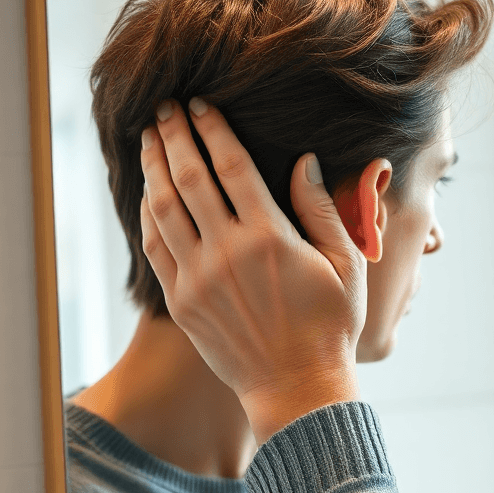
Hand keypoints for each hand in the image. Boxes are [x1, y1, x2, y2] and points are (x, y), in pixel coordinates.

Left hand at [139, 97, 365, 441]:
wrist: (297, 388)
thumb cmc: (331, 325)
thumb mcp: (345, 263)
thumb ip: (321, 209)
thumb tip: (304, 161)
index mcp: (270, 237)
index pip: (231, 165)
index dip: (212, 128)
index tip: (200, 104)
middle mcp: (227, 253)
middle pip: (189, 177)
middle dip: (173, 135)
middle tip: (164, 107)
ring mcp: (198, 279)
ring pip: (163, 208)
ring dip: (153, 167)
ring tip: (150, 139)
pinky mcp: (182, 302)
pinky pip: (154, 247)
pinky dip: (148, 213)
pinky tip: (150, 192)